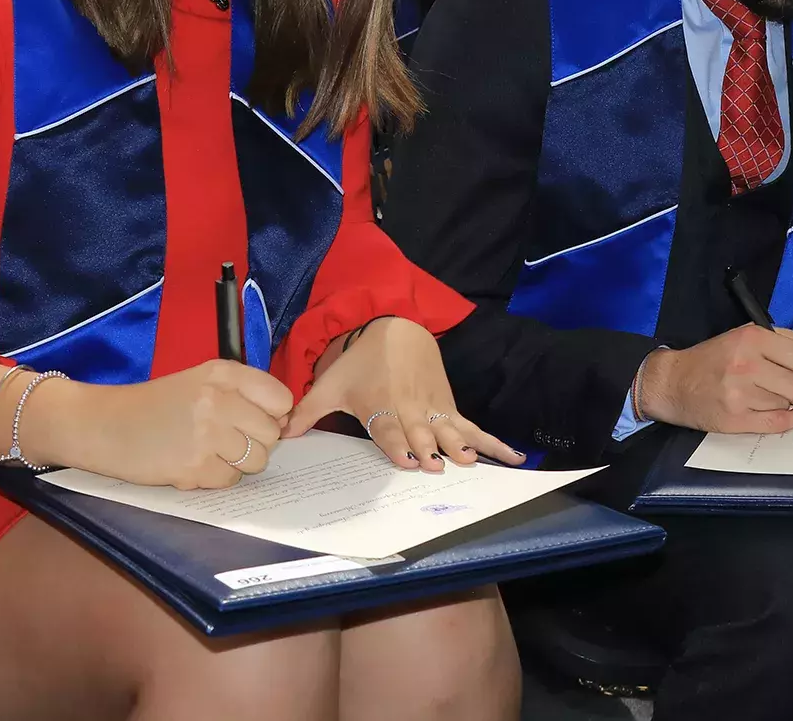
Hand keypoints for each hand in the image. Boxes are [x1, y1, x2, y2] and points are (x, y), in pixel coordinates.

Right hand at [51, 360, 292, 490]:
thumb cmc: (155, 404)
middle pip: (271, 435)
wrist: (103, 424)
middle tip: (225, 440)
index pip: (281, 400)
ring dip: (236, 463)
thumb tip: (286, 422)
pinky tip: (191, 464)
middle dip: (254, 443)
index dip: (273, 415)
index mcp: (223, 374)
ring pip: (256, 461)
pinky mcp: (193, 467)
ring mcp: (206, 435)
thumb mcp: (200, 381)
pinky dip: (214, 478)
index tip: (255, 420)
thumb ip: (244, 394)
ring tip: (208, 452)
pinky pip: (229, 481)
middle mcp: (218, 399)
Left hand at [284, 317, 521, 472]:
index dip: (398, 443)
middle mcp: (408, 409)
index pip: (389, 428)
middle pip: (421, 430)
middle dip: (429, 447)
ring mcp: (432, 408)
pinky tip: (512, 456)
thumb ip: (307, 411)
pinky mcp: (449, 406)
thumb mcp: (331, 384)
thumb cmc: (360, 363)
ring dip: (459, 444)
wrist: (396, 329)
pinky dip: (491, 441)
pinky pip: (471, 426)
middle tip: (437, 463)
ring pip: (448, 429)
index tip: (409, 459)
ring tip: (470, 459)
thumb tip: (280, 435)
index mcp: (380, 405)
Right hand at [639, 324, 792, 434]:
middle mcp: (746, 365)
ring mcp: (741, 395)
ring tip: (770, 395)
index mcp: (751, 339)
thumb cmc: (710, 358)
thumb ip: (775, 339)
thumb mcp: (741, 334)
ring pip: (788, 404)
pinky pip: (778, 423)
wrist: (674, 383)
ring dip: (785, 401)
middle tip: (791, 385)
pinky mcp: (736, 420)